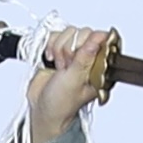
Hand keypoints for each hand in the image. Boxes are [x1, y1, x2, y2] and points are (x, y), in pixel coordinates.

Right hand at [13, 22, 117, 142]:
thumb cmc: (62, 103)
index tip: (77, 57)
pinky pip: (55, 35)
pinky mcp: (58, 50)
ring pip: (68, 33)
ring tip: (60, 67)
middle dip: (70, 49)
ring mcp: (73, 53)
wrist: (42, 109)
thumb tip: (99, 39)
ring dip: (59, 49)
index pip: (100, 38)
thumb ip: (85, 58)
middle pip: (82, 33)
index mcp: (99, 65)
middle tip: (67, 66)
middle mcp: (88, 57)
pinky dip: (50, 46)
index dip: (87, 43)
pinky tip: (51, 60)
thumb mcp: (75, 80)